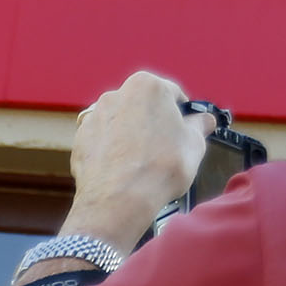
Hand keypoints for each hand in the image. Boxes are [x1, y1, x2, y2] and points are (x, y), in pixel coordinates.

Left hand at [60, 70, 212, 256]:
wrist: (118, 200)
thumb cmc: (160, 168)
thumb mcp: (194, 143)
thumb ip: (200, 125)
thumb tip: (204, 120)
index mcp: (147, 85)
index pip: (173, 95)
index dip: (182, 115)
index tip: (186, 131)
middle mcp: (115, 94)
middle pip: (143, 108)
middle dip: (154, 125)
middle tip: (165, 150)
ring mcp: (94, 117)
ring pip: (121, 124)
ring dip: (131, 137)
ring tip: (142, 164)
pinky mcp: (80, 140)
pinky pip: (103, 142)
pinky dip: (112, 152)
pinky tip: (122, 171)